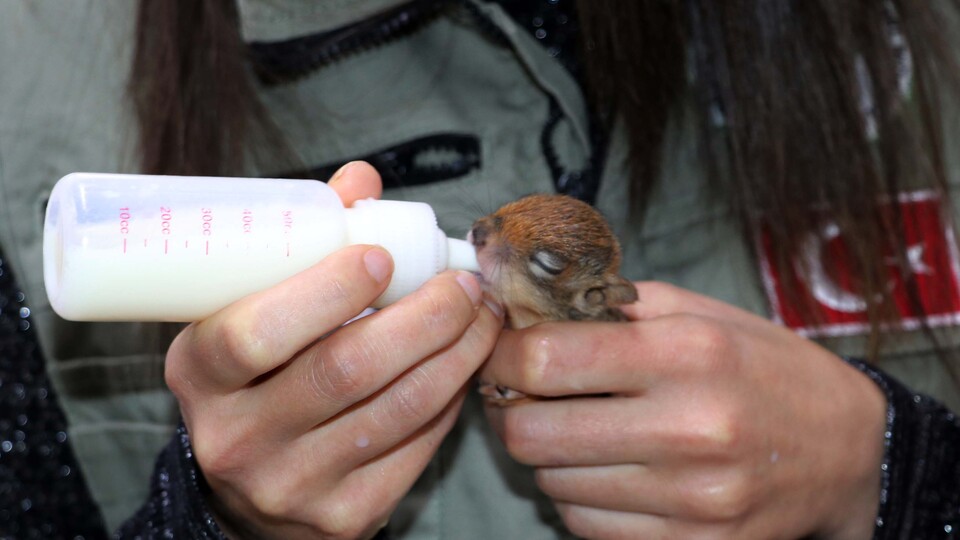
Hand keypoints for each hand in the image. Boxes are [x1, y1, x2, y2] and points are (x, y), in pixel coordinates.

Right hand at [164, 162, 503, 538]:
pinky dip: (450, 399)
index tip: (380, 256)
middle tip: (463, 284)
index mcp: (200, 373)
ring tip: (484, 315)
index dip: (324, 292)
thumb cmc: (258, 379)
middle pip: (343, 370)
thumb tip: (362, 180)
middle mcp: (237, 438)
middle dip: (422, 317)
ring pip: (395, 410)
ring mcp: (290, 484)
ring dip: (456, 354)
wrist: (249, 491)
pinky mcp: (344, 517)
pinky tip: (465, 366)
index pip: (254, 333)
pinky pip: (416, 449)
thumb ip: (302, 244)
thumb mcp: (250, 312)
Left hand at [480, 281, 885, 538]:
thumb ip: (610, 306)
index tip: (503, 351)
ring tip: (575, 430)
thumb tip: (526, 315)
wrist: (848, 448)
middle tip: (523, 395)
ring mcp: (691, 499)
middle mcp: (687, 428)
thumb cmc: (764, 368)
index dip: (503, 355)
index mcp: (685, 354)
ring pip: (553, 485)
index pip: (544, 361)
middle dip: (511, 409)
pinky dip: (580, 497)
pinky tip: (606, 470)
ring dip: (548, 456)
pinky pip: (588, 527)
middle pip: (531, 433)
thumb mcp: (698, 312)